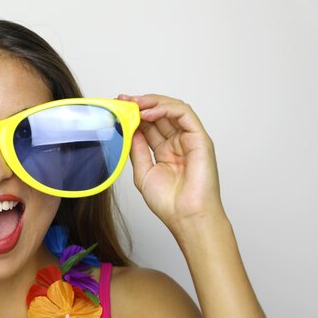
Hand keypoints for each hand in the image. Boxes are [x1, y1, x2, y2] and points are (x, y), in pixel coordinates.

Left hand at [121, 94, 225, 232]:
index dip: (134, 115)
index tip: (117, 108)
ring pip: (172, 109)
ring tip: (134, 103)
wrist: (186, 217)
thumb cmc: (169, 202)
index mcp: (165, 151)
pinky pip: (184, 114)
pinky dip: (166, 108)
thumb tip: (129, 130)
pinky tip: (149, 112)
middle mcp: (178, 143)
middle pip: (159, 114)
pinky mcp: (200, 138)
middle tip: (123, 100)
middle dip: (140, 104)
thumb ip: (137, 150)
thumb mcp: (143, 172)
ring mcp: (189, 139)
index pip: (149, 125)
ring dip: (152, 103)